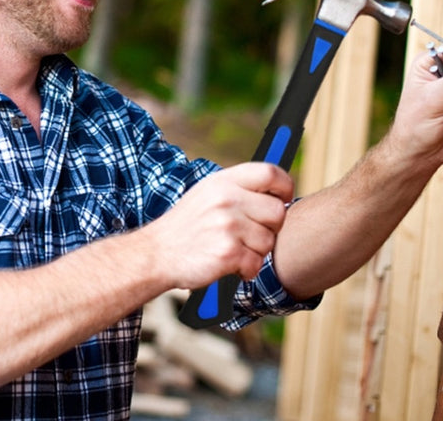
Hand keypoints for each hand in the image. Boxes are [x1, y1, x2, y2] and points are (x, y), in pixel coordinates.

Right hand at [146, 162, 293, 289]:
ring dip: (256, 251)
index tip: (283, 198)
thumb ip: (240, 188)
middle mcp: (227, 199)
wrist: (157, 253)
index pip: (270, 173)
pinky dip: (247, 269)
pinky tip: (230, 263)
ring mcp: (228, 225)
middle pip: (277, 212)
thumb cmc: (187, 225)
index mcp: (223, 181)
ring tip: (233, 248)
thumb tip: (278, 190)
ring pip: (269, 241)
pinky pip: (256, 263)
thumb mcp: (208, 193)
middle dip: (270, 227)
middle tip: (251, 234)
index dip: (284, 186)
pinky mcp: (227, 252)